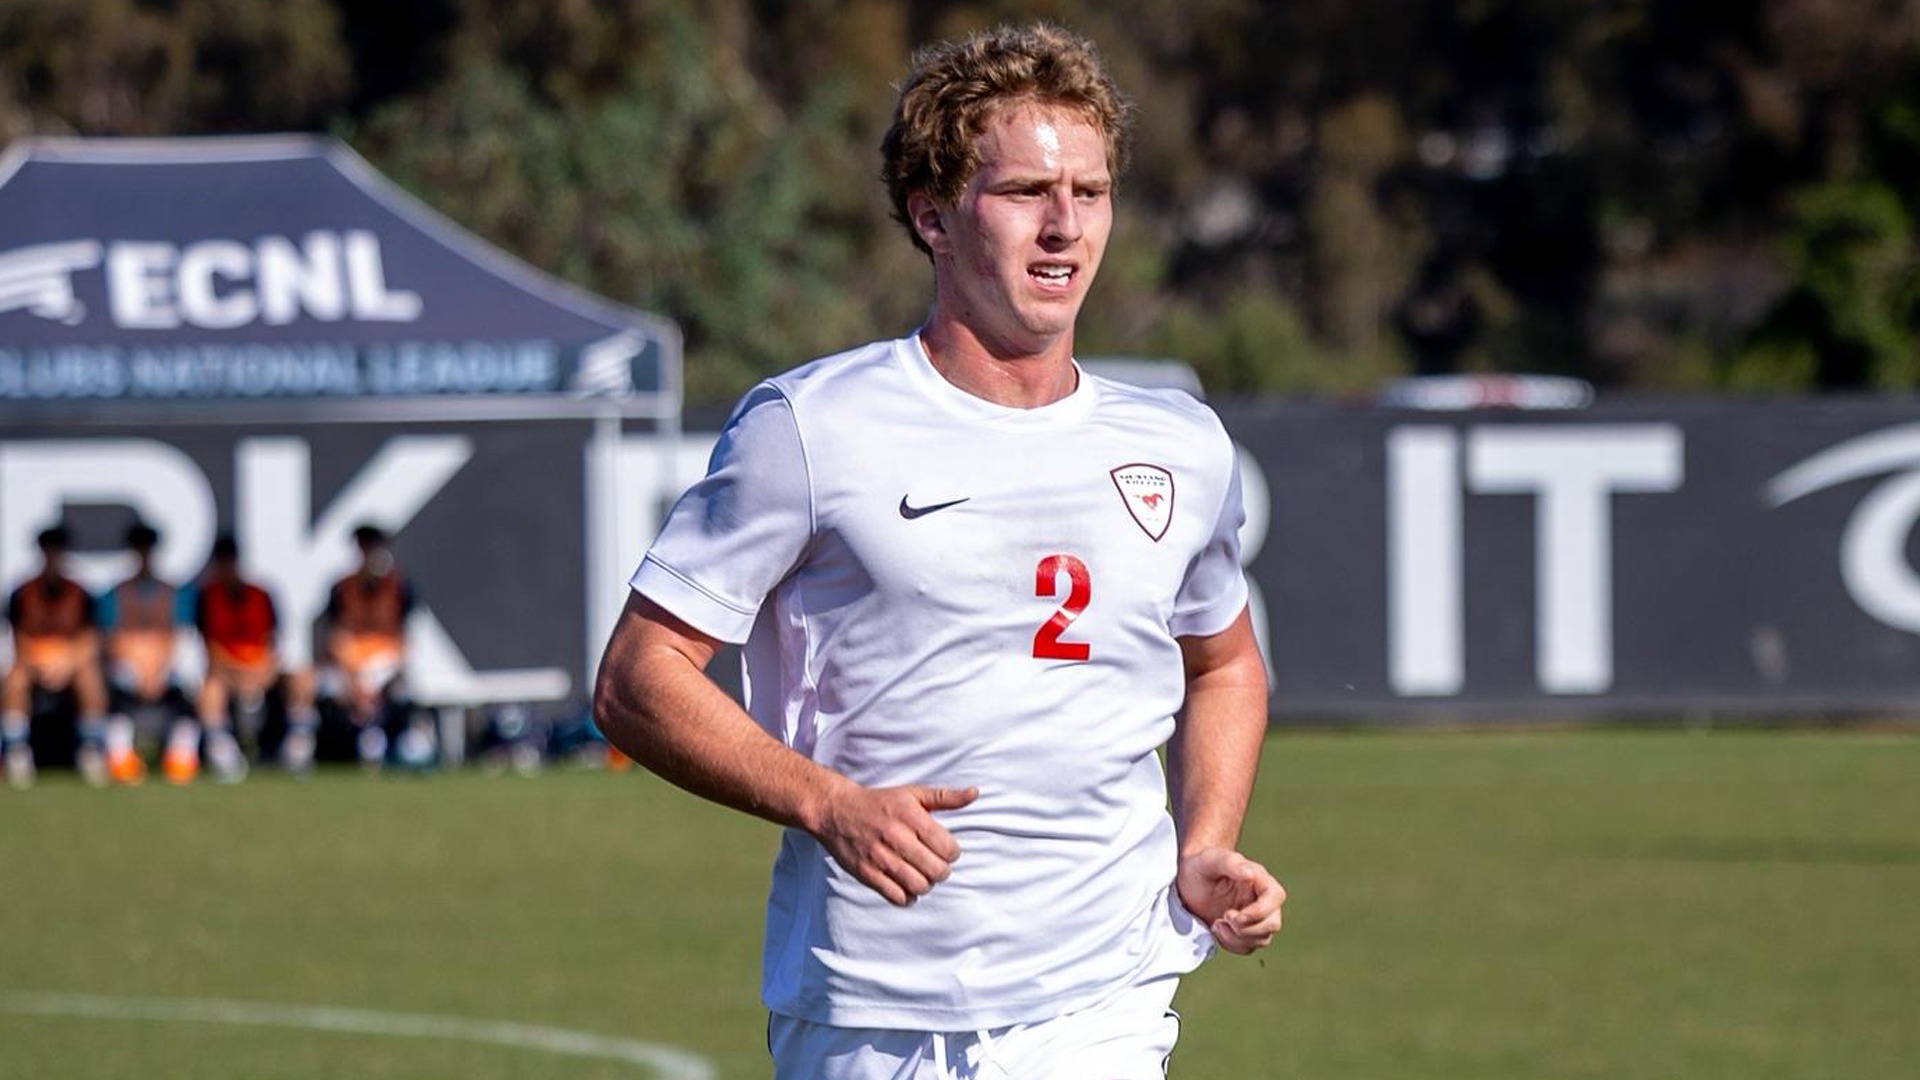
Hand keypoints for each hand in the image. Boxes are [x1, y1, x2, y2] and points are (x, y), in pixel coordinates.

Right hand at [814, 782, 978, 906]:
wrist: (836, 810)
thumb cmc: (880, 802)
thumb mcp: (912, 793)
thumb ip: (945, 797)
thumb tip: (974, 793)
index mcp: (910, 816)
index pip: (948, 848)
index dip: (952, 853)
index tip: (945, 850)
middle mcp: (896, 837)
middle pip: (937, 871)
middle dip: (941, 871)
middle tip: (935, 865)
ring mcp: (880, 857)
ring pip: (919, 886)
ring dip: (926, 885)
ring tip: (922, 876)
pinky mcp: (866, 873)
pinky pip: (897, 896)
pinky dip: (908, 897)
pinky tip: (907, 886)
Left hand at [1177, 847, 1284, 954]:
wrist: (1190, 880)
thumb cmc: (1202, 865)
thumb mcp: (1211, 859)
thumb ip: (1231, 863)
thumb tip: (1250, 874)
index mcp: (1259, 879)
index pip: (1275, 897)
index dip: (1259, 911)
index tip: (1234, 915)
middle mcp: (1262, 900)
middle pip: (1272, 923)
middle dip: (1247, 928)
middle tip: (1223, 917)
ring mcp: (1255, 918)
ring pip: (1262, 939)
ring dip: (1238, 938)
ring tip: (1217, 923)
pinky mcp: (1244, 932)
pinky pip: (1247, 947)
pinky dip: (1232, 944)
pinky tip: (1217, 929)